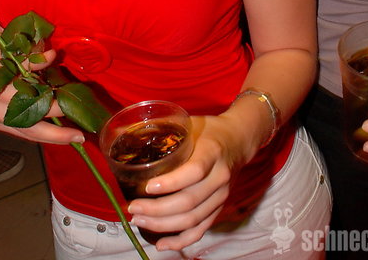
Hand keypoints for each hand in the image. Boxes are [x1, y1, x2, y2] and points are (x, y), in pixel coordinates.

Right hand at [0, 30, 83, 144]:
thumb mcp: (8, 53)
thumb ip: (31, 58)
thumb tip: (53, 55)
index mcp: (1, 90)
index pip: (33, 101)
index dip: (53, 102)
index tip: (72, 100)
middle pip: (31, 125)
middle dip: (56, 133)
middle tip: (79, 135)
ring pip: (27, 133)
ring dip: (51, 137)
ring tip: (72, 138)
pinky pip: (21, 132)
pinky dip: (39, 133)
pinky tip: (56, 135)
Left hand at [127, 114, 245, 250]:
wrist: (238, 140)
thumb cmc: (209, 130)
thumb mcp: (191, 124)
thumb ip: (166, 128)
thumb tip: (128, 129)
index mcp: (212, 152)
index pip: (193, 172)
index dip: (170, 183)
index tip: (147, 187)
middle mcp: (219, 176)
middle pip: (189, 201)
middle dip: (157, 209)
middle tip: (134, 207)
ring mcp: (221, 195)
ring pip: (192, 219)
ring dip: (163, 225)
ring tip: (139, 220)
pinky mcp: (219, 207)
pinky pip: (201, 229)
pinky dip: (181, 241)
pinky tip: (161, 244)